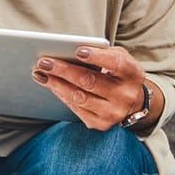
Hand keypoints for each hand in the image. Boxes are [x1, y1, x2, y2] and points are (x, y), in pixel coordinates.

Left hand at [32, 45, 149, 130]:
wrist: (133, 101)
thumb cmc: (119, 72)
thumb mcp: (118, 58)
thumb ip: (101, 52)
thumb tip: (70, 50)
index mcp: (133, 73)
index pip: (116, 64)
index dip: (97, 57)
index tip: (78, 51)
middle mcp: (126, 95)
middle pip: (90, 82)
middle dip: (64, 71)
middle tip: (44, 62)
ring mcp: (114, 112)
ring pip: (79, 97)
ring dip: (56, 84)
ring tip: (41, 73)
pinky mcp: (101, 124)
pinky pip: (76, 109)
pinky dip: (61, 95)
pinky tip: (51, 85)